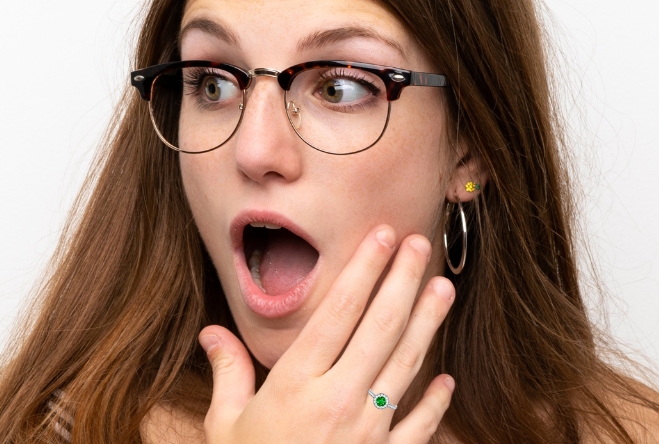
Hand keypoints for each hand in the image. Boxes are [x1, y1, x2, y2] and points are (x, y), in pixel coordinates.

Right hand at [198, 225, 455, 442]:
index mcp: (296, 385)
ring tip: (443, 288)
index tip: (381, 235)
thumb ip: (228, 374)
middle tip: (420, 244)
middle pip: (379, 328)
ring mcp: (367, 433)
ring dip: (427, 324)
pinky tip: (446, 378)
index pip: (338, 312)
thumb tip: (212, 333)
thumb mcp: (225, 427)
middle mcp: (337, 400)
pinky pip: (417, 427)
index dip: (363, 269)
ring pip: (405, 366)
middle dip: (402, 280)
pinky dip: (434, 403)